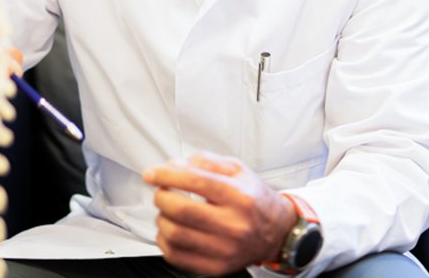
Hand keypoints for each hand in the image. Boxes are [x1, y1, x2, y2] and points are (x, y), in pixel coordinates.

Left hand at [143, 152, 297, 275]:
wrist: (276, 231)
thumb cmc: (254, 199)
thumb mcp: (238, 169)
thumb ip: (206, 161)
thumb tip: (174, 165)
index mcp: (240, 196)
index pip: (195, 181)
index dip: (167, 175)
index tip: (152, 173)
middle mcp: (234, 224)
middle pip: (182, 209)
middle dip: (161, 196)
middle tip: (161, 191)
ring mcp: (225, 249)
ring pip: (175, 233)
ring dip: (161, 218)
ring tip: (168, 211)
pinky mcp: (216, 267)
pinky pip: (177, 256)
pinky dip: (164, 241)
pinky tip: (170, 230)